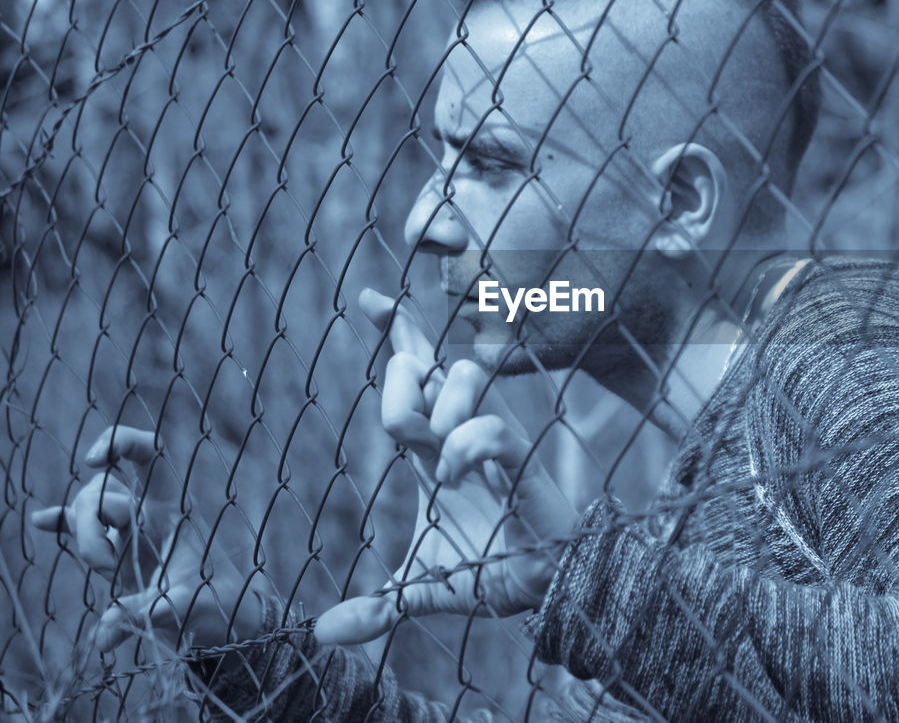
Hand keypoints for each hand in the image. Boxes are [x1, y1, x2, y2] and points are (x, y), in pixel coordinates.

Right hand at [31, 427, 264, 651]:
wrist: (223, 617)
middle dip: (89, 528)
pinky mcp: (117, 552)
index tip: (94, 460)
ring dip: (84, 540)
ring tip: (103, 570)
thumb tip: (106, 634)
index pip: (149, 454)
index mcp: (173, 508)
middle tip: (105, 567)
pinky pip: (81, 529)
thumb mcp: (190, 605)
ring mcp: (131, 531)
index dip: (120, 443)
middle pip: (101, 493)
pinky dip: (62, 523)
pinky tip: (42, 520)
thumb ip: (151, 611)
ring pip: (89, 512)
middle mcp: (149, 513)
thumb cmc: (217, 601)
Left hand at [313, 289, 577, 645]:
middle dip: (402, 375)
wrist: (544, 589)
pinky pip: (490, 427)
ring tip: (437, 458)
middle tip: (408, 422)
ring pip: (461, 378)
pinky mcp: (520, 458)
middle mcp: (459, 433)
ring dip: (438, 412)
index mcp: (433, 447)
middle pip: (424, 364)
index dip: (395, 334)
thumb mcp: (422, 586)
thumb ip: (377, 604)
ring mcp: (491, 440)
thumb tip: (321, 634)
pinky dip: (465, 448)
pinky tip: (454, 479)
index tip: (369, 299)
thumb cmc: (491, 572)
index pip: (414, 376)